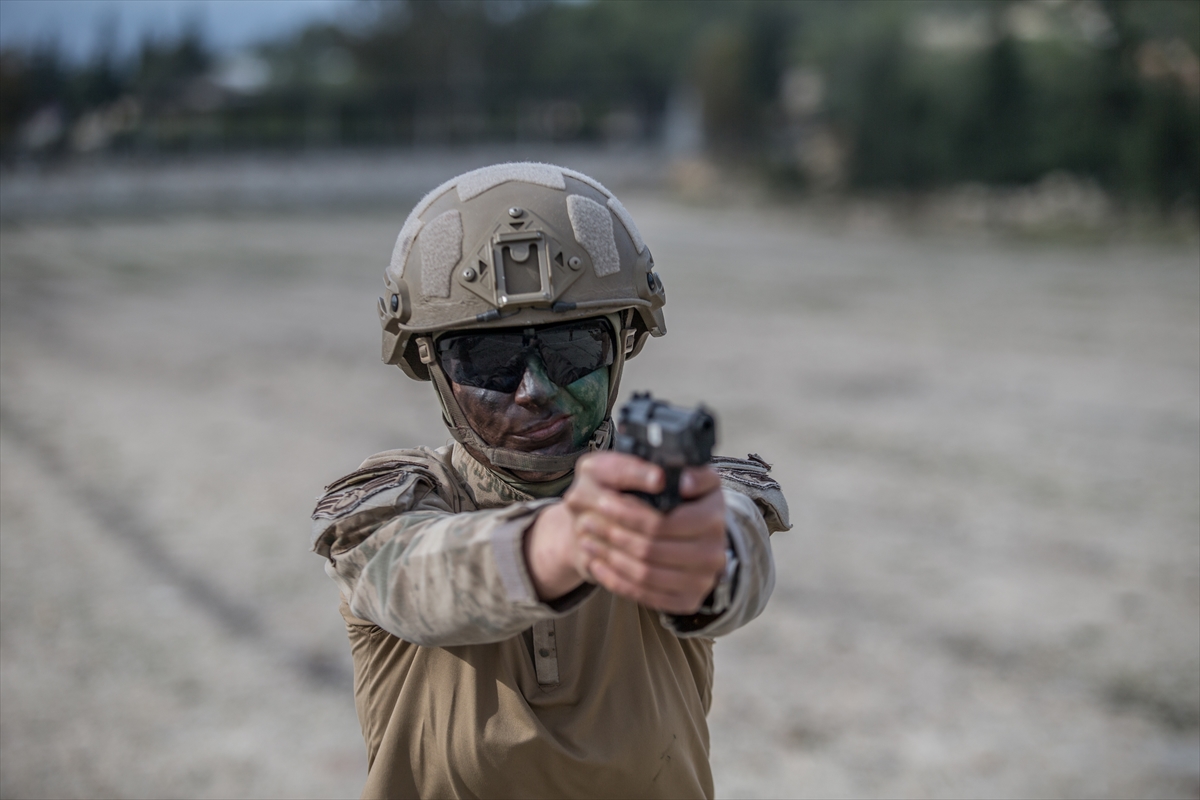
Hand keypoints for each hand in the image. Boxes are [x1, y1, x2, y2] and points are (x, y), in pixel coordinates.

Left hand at [524, 452, 726, 613]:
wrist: (646, 526)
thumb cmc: (640, 492)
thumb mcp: (632, 467)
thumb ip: (638, 467)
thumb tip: (658, 478)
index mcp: (713, 503)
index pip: (668, 519)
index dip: (631, 514)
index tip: (603, 502)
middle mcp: (716, 540)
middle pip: (654, 548)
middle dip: (614, 534)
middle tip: (587, 522)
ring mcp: (705, 573)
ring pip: (647, 573)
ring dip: (611, 557)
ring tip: (587, 540)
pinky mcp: (689, 598)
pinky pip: (649, 596)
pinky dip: (617, 580)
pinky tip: (598, 563)